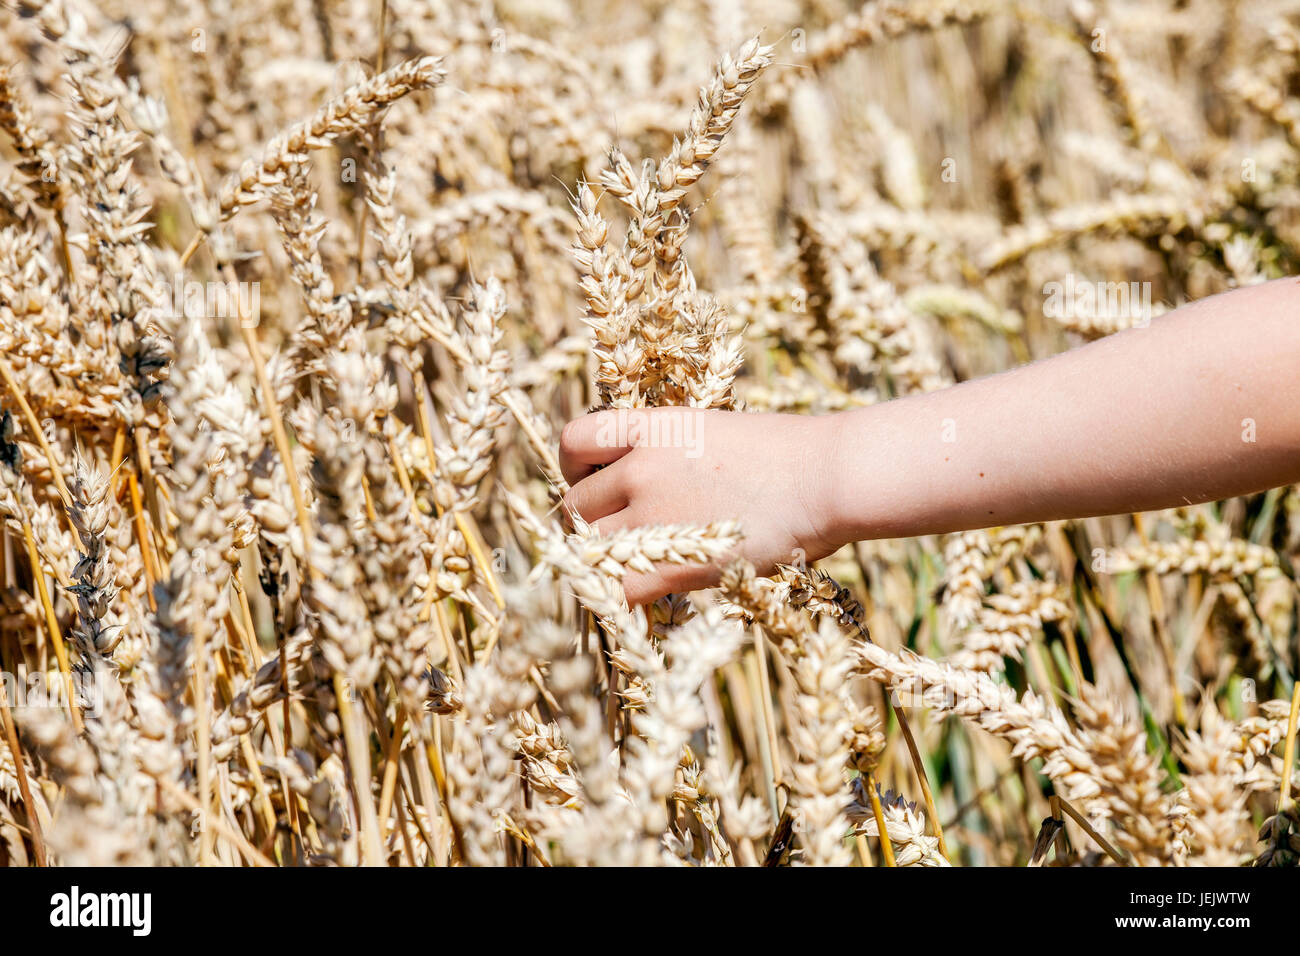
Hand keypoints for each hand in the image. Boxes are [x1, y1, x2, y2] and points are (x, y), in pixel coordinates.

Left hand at [559, 406, 842, 603]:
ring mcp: (652, 513)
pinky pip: (615, 588)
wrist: (827, 478)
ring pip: (586, 548)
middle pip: (573, 505)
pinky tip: (647, 595)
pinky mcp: (671, 561)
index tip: (598, 484)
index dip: (576, 469)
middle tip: (620, 537)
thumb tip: (652, 479)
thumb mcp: (717, 432)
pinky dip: (622, 595)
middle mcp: (641, 467)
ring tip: (631, 567)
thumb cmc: (791, 456)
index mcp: (652, 427)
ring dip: (602, 561)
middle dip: (589, 522)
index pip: (573, 441)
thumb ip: (673, 452)